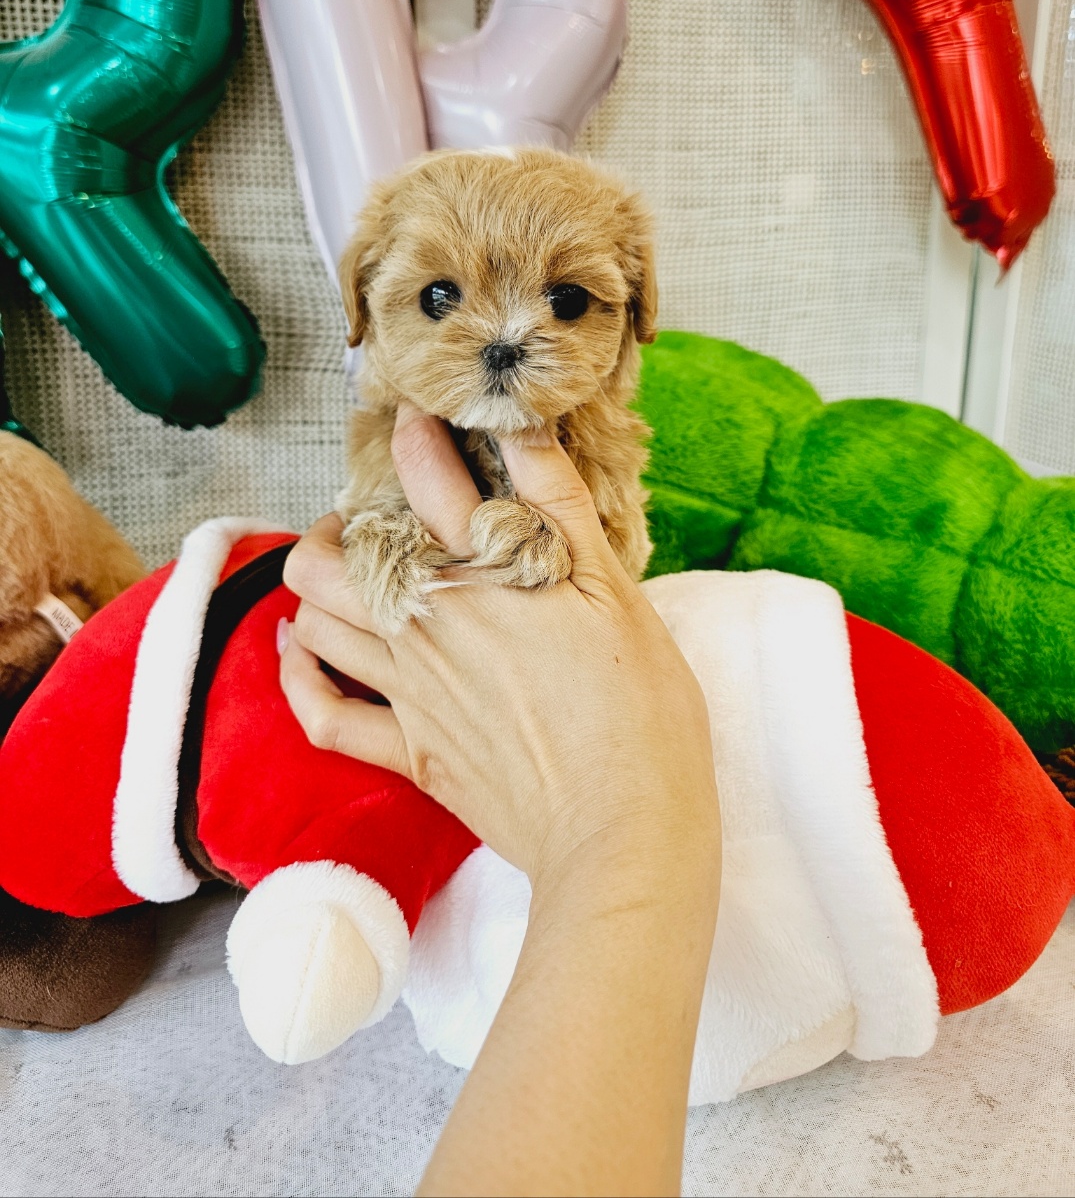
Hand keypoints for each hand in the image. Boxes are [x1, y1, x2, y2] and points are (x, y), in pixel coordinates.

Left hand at [280, 405, 716, 886]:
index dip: (415, 436)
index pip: (424, 476)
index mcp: (481, 575)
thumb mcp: (616, 591)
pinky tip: (305, 650)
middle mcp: (426, 625)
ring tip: (350, 577)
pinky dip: (299, 677)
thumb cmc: (640, 709)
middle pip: (328, 555)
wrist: (623, 830)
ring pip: (315, 621)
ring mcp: (408, 692)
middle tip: (375, 520)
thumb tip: (522, 427)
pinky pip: (322, 714)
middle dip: (338, 522)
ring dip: (317, 589)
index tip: (420, 423)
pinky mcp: (409, 752)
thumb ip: (560, 505)